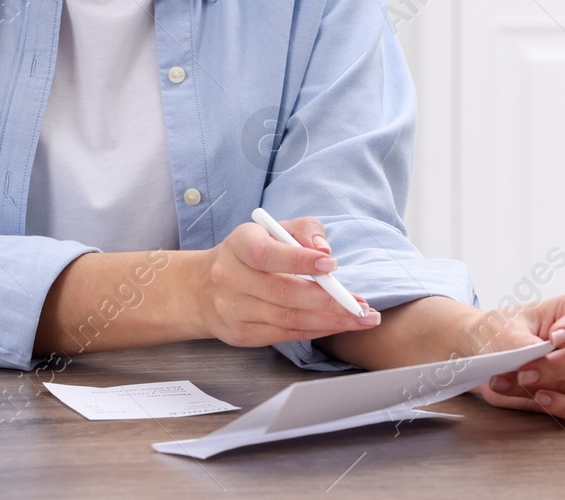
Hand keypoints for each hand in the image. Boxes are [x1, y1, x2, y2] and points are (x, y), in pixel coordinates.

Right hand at [190, 216, 378, 348]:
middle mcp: (229, 277)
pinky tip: (337, 325)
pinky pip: (284, 335)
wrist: (203, 288)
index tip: (332, 264)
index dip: (299, 260)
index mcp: (238, 244)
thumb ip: (303, 230)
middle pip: (283, 293)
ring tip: (360, 318)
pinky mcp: (240, 334)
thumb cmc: (249, 254)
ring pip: (287, 319)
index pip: (267, 254)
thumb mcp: (271, 230)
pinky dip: (315, 331)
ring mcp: (232, 309)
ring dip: (329, 321)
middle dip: (328, 301)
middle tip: (361, 304)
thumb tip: (323, 249)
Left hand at [474, 292, 564, 419]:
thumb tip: (533, 355)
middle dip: (553, 367)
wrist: (493, 350)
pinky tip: (540, 399)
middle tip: (523, 372)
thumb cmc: (507, 329)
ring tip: (509, 382)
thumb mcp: (506, 327)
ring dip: (543, 386)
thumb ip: (520, 341)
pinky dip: (559, 405)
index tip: (554, 338)